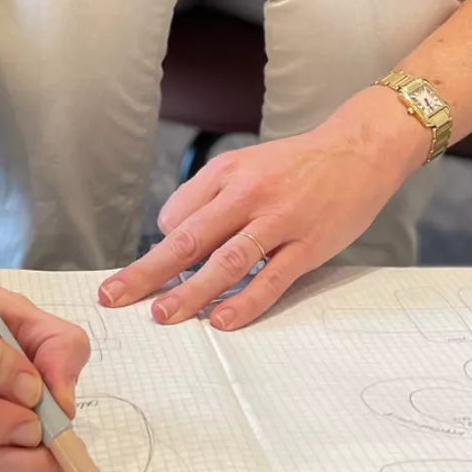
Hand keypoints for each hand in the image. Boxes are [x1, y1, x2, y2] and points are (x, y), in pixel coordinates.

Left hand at [99, 92, 424, 328]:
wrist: (357, 152)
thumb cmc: (294, 165)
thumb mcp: (243, 164)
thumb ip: (207, 195)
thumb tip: (171, 232)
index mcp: (225, 174)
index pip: (175, 217)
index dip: (157, 250)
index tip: (141, 278)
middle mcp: (247, 195)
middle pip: (188, 240)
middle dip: (147, 271)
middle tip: (114, 296)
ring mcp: (279, 222)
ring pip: (226, 263)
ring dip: (190, 292)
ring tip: (162, 315)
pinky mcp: (309, 246)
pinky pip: (271, 279)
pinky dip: (244, 302)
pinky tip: (220, 319)